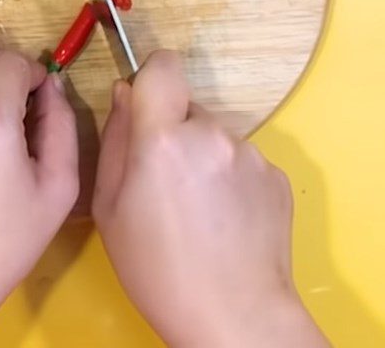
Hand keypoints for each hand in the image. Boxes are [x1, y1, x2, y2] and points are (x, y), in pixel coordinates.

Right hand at [93, 51, 328, 347]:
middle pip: (186, 108)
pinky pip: (241, 160)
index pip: (162, 65)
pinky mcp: (275, 176)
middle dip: (173, 132)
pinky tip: (225, 220)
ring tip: (198, 210)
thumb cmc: (157, 268)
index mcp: (163, 138)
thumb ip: (114, 138)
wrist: (235, 319)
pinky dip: (229, 179)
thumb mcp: (109, 206)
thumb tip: (123, 93)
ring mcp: (250, 154)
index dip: (150, 78)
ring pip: (214, 136)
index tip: (144, 107)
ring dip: (203, 157)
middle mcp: (212, 134)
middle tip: (165, 183)